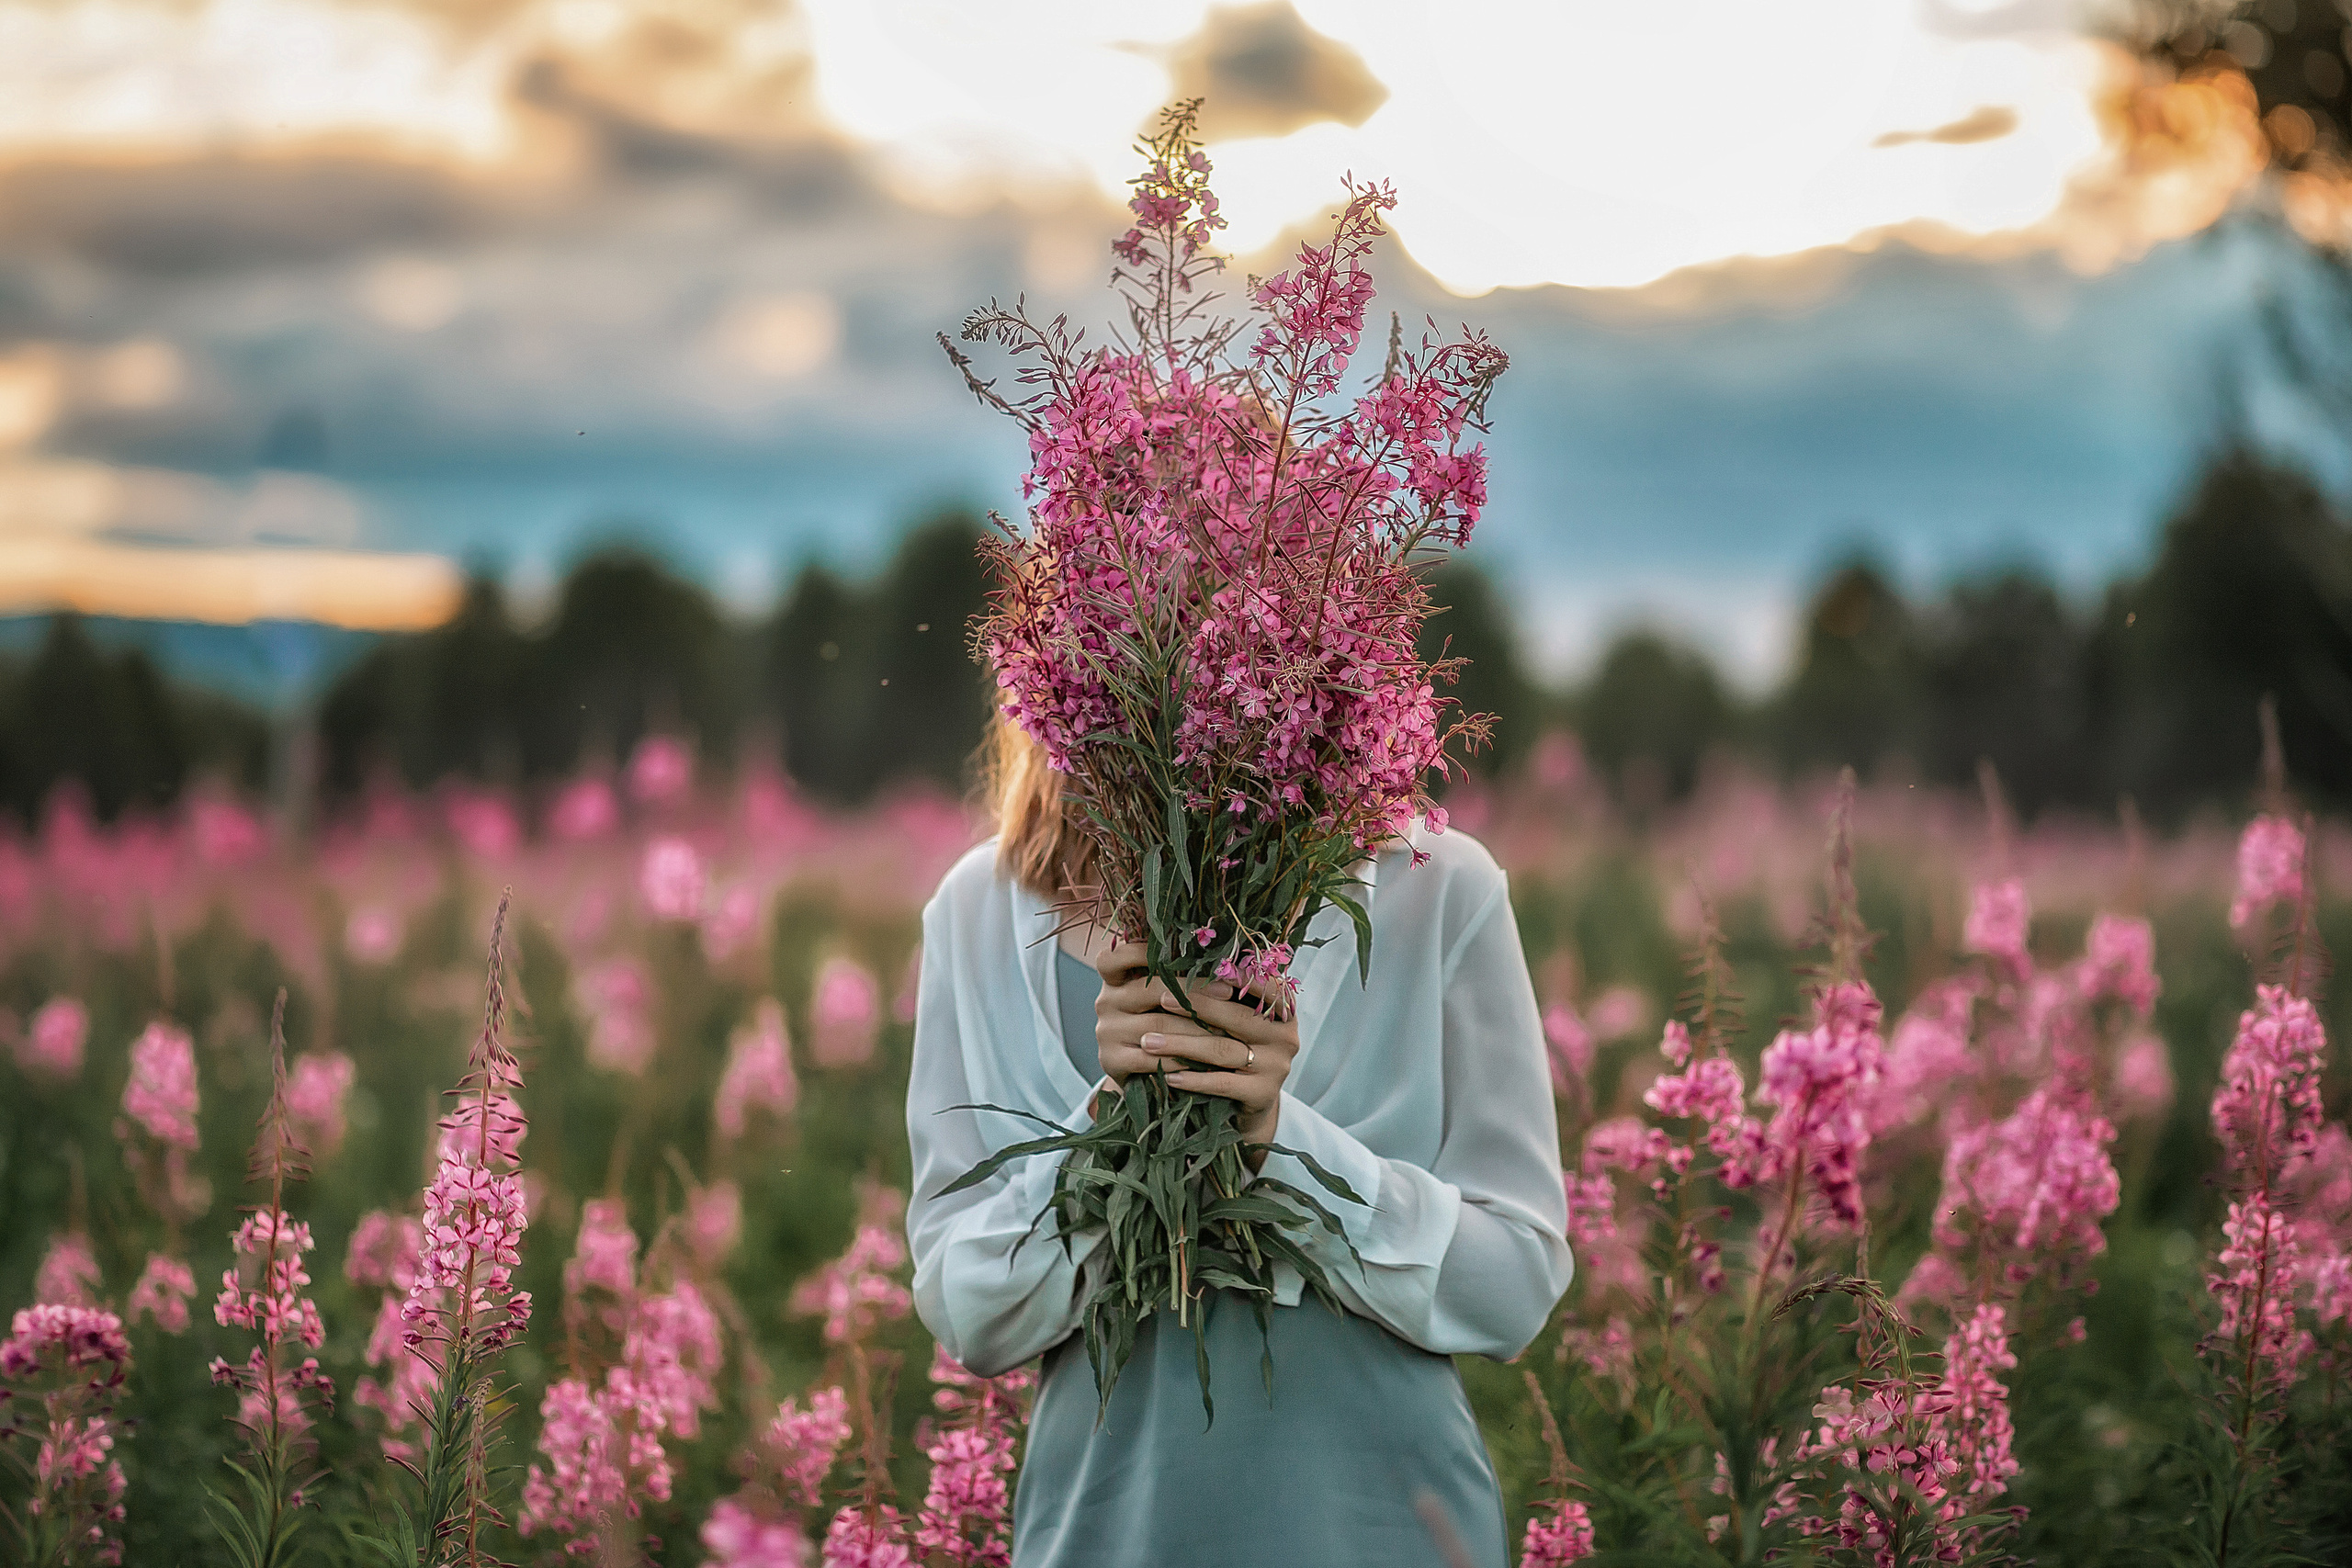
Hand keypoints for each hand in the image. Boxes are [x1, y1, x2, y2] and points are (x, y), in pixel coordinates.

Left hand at [1090, 941, 1297, 1170]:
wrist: (1250, 1101)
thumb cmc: (1235, 1045)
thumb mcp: (1237, 1016)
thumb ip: (1226, 990)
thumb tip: (1183, 952)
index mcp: (1283, 1008)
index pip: (1259, 984)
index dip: (1228, 975)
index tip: (1191, 967)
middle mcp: (1286, 1035)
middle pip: (1236, 1015)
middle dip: (1195, 1006)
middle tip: (1159, 999)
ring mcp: (1277, 1066)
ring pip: (1223, 1050)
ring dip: (1181, 1044)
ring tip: (1148, 1041)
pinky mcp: (1264, 1094)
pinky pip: (1222, 1083)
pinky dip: (1193, 1079)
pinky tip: (1168, 1075)